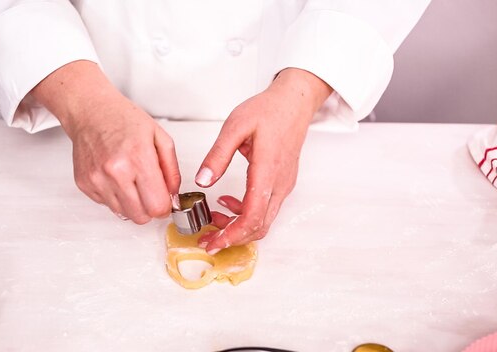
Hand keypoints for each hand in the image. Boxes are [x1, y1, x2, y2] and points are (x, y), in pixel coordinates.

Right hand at [32, 61, 180, 222]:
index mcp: (138, 158)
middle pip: (141, 216)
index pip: (157, 206)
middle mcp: (115, 172)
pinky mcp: (85, 185)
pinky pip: (107, 205)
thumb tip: (174, 195)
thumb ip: (172, 169)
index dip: (165, 207)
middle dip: (150, 208)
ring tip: (131, 181)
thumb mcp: (159, 137)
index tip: (165, 200)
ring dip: (132, 204)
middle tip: (150, 192)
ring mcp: (97, 180)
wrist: (91, 111)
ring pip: (124, 214)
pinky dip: (116, 197)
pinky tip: (116, 177)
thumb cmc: (123, 120)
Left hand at [195, 68, 331, 253]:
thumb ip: (218, 155)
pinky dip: (245, 214)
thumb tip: (203, 181)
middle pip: (259, 227)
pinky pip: (265, 209)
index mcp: (267, 171)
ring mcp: (283, 186)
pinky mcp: (281, 184)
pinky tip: (227, 203)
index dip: (232, 235)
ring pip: (263, 221)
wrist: (294, 103)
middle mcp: (279, 184)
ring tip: (213, 220)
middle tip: (207, 240)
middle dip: (231, 238)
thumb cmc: (268, 110)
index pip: (253, 216)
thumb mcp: (235, 126)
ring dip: (237, 227)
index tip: (213, 242)